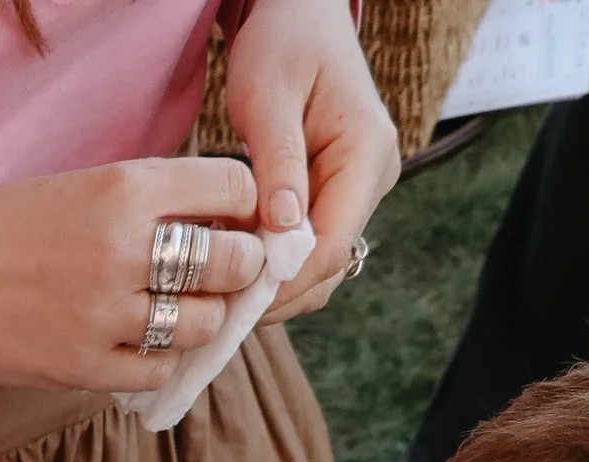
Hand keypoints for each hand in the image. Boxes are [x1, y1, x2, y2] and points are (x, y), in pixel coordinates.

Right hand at [0, 159, 267, 391]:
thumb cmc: (7, 228)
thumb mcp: (82, 186)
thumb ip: (149, 200)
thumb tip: (224, 224)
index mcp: (125, 187)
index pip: (234, 190)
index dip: (246, 208)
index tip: (236, 222)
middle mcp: (123, 247)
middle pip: (231, 262)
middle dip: (238, 267)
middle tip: (225, 274)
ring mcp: (104, 311)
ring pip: (201, 323)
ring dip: (199, 319)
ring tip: (176, 312)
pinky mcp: (84, 365)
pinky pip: (157, 370)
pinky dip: (157, 359)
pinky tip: (137, 344)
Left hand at [227, 0, 398, 317]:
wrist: (299, 15)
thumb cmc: (283, 42)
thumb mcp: (268, 96)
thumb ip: (277, 162)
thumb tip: (283, 228)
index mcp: (367, 152)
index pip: (331, 244)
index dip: (283, 282)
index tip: (232, 300)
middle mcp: (374, 177)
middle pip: (328, 265)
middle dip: (275, 291)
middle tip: (214, 305)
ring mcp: (359, 190)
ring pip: (318, 264)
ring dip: (272, 282)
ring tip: (219, 288)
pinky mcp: (338, 196)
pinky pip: (307, 247)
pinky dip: (273, 262)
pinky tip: (234, 263)